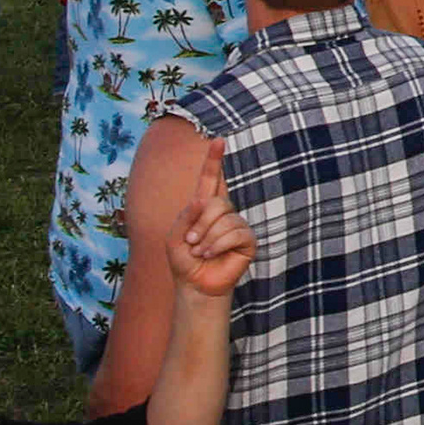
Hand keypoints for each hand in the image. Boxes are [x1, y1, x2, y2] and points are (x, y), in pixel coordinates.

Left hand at [171, 140, 258, 295]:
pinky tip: (211, 255)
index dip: (214, 160)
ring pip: (224, 219)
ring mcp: (237, 224)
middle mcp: (224, 212)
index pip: (211, 179)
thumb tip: (204, 201)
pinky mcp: (247, 240)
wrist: (195, 285)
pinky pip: (234, 233)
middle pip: (216, 202)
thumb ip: (187, 215)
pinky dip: (217, 246)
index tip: (217, 139)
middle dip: (200, 223)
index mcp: (205, 206)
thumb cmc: (184, 260)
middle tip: (192, 242)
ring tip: (201, 252)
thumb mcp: (176, 235)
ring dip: (206, 239)